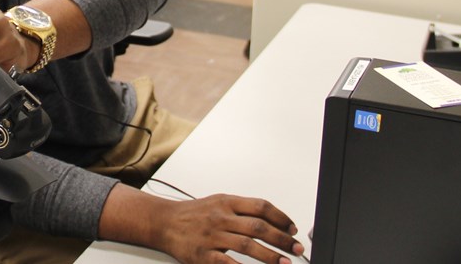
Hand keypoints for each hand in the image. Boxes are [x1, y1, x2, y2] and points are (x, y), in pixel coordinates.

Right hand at [153, 194, 303, 263]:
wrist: (164, 222)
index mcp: (227, 203)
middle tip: (297, 249)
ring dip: (270, 256)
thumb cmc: (193, 214)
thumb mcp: (218, 203)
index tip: (293, 229)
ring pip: (248, 245)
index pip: (261, 207)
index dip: (281, 218)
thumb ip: (242, 210)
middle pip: (259, 227)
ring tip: (284, 262)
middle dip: (282, 239)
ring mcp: (212, 236)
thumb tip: (271, 220)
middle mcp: (221, 217)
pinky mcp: (203, 255)